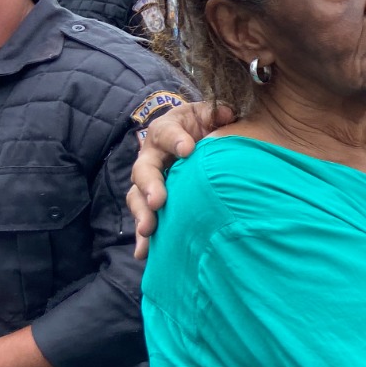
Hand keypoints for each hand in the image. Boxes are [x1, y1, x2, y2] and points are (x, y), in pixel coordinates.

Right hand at [127, 101, 233, 256]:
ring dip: (142, 214)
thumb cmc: (207, 126)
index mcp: (166, 131)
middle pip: (144, 170)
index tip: (188, 150)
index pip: (166, 133)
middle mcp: (152, 157)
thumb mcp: (211, 114)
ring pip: (138, 197)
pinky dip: (144, 237)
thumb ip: (217, 113)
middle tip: (158, 200)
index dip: (175, 140)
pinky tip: (144, 253)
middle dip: (150, 186)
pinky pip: (145, 218)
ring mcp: (150, 181)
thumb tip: (227, 113)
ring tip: (148, 229)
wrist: (202, 142)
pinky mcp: (154, 203)